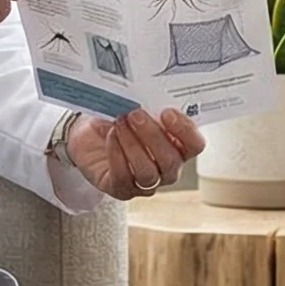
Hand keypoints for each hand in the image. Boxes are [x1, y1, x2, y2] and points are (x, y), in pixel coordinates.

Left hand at [65, 107, 205, 200]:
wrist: (89, 133)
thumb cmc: (121, 120)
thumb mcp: (138, 109)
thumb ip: (151, 107)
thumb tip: (150, 95)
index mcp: (179, 147)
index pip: (195, 145)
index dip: (185, 130)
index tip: (167, 112)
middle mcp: (167, 169)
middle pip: (171, 161)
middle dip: (153, 136)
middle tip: (135, 114)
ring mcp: (146, 183)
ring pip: (148, 172)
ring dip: (133, 145)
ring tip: (120, 123)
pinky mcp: (122, 189)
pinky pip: (123, 177)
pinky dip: (117, 154)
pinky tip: (111, 136)